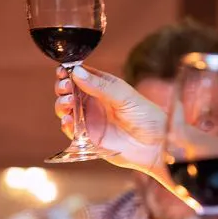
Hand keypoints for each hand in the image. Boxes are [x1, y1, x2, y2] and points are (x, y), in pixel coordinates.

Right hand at [54, 65, 167, 179]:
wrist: (155, 146)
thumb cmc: (147, 117)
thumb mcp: (125, 96)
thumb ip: (100, 86)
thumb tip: (76, 72)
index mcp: (104, 87)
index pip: (80, 75)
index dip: (69, 72)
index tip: (62, 71)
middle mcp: (94, 101)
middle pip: (69, 91)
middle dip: (62, 87)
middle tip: (65, 88)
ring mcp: (89, 119)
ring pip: (66, 109)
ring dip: (62, 104)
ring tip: (68, 104)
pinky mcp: (87, 137)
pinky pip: (70, 130)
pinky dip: (65, 124)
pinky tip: (68, 121)